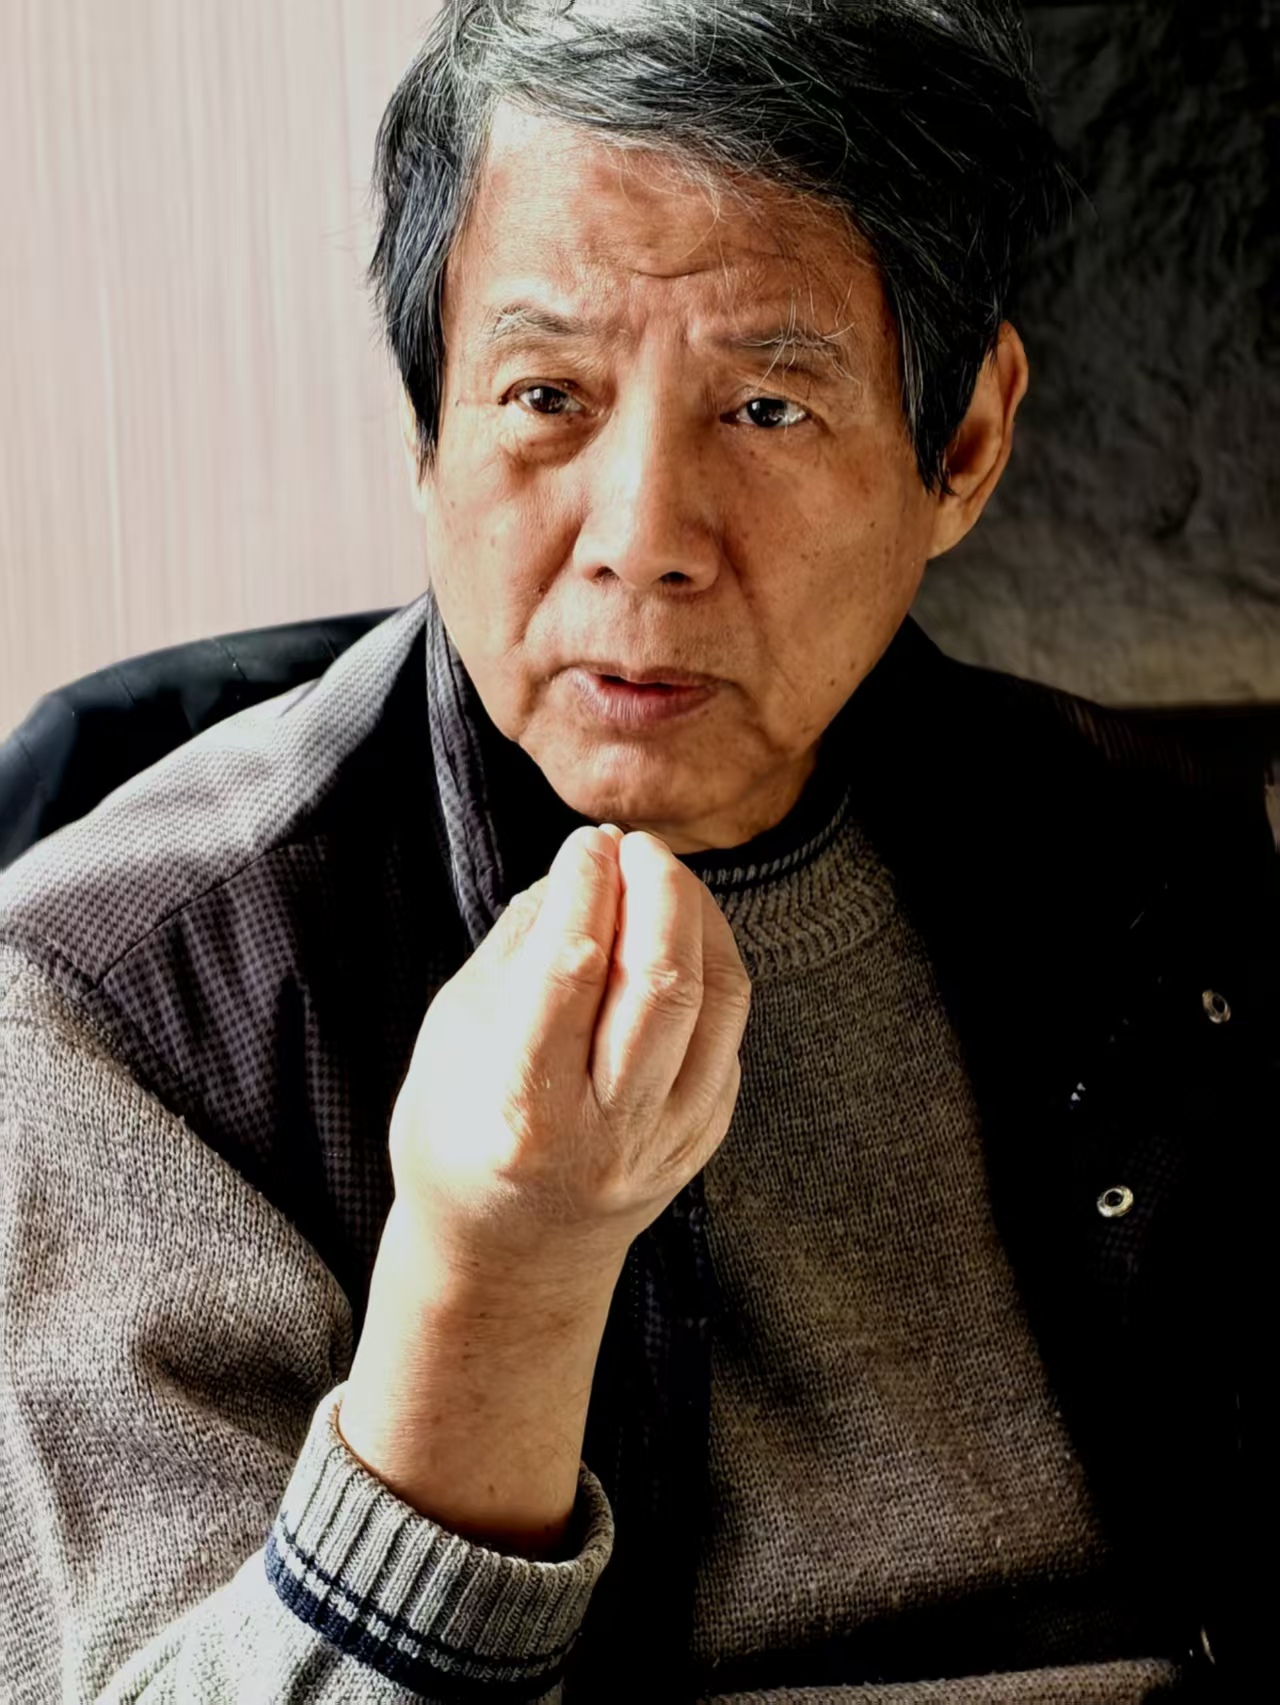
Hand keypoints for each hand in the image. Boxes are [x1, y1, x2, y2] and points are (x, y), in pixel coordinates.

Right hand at [389, 825, 751, 1286]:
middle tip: (638, 847)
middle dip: (658, 891)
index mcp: (524, 1112)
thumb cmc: (459, 1132)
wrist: (509, 1259)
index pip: (570, 972)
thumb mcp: (453, 1036)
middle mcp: (606, 1135)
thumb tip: (587, 863)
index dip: (585, 888)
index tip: (585, 841)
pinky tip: (678, 940)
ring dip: (698, 920)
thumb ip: (520, 948)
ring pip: (716, 1003)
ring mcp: (666, 1144)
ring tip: (663, 879)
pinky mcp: (703, 1139)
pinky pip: (728, 1033)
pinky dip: (709, 969)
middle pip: (661, 984)